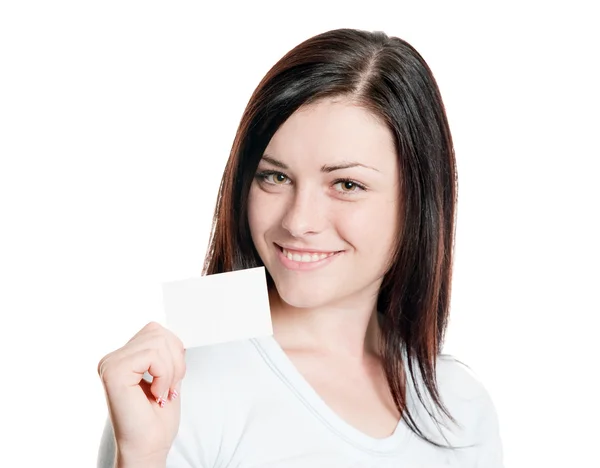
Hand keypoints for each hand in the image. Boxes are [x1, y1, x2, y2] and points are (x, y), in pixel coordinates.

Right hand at [98, 322, 185, 464]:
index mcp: (123, 358)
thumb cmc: (156, 420)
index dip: (174, 352)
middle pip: (158, 332)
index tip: (172, 380)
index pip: (155, 331)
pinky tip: (156, 394)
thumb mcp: (167, 375)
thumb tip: (171, 333)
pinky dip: (164, 375)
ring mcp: (110, 364)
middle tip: (169, 388)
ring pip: (158, 341)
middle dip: (176, 360)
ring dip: (171, 370)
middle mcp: (112, 359)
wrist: (148, 448)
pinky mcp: (114, 372)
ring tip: (163, 392)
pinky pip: (152, 354)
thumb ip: (164, 352)